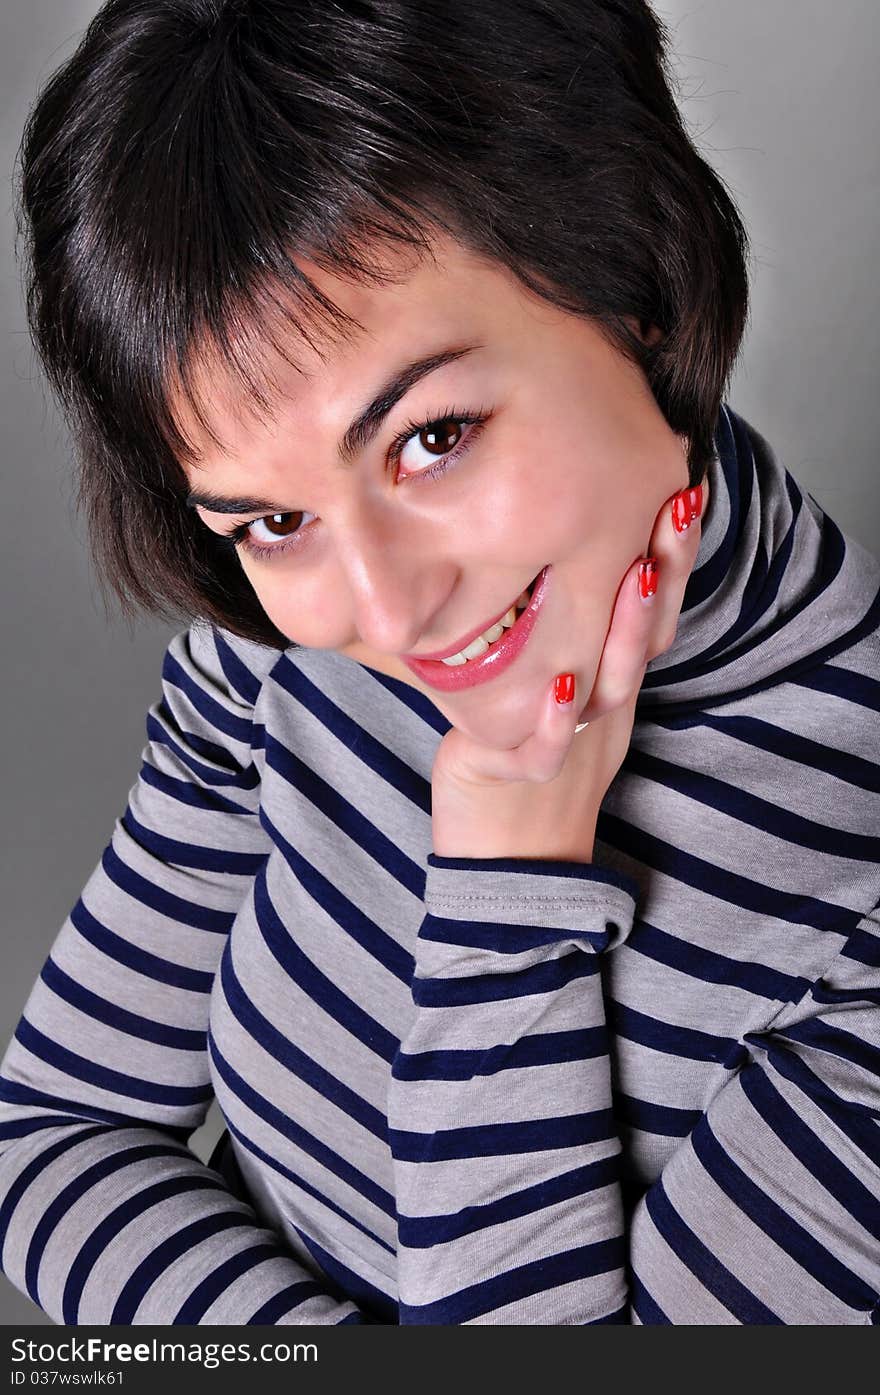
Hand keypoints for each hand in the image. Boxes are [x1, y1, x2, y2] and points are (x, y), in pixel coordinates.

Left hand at [430, 480, 705, 861]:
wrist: (500, 848)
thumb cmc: (511, 744)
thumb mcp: (530, 668)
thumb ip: (537, 614)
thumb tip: (512, 534)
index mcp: (604, 672)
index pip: (649, 605)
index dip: (670, 552)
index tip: (679, 484)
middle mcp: (599, 700)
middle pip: (647, 632)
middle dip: (665, 567)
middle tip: (677, 501)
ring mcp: (571, 737)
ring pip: (613, 682)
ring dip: (629, 628)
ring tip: (637, 572)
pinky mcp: (525, 772)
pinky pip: (548, 747)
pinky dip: (556, 717)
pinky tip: (561, 684)